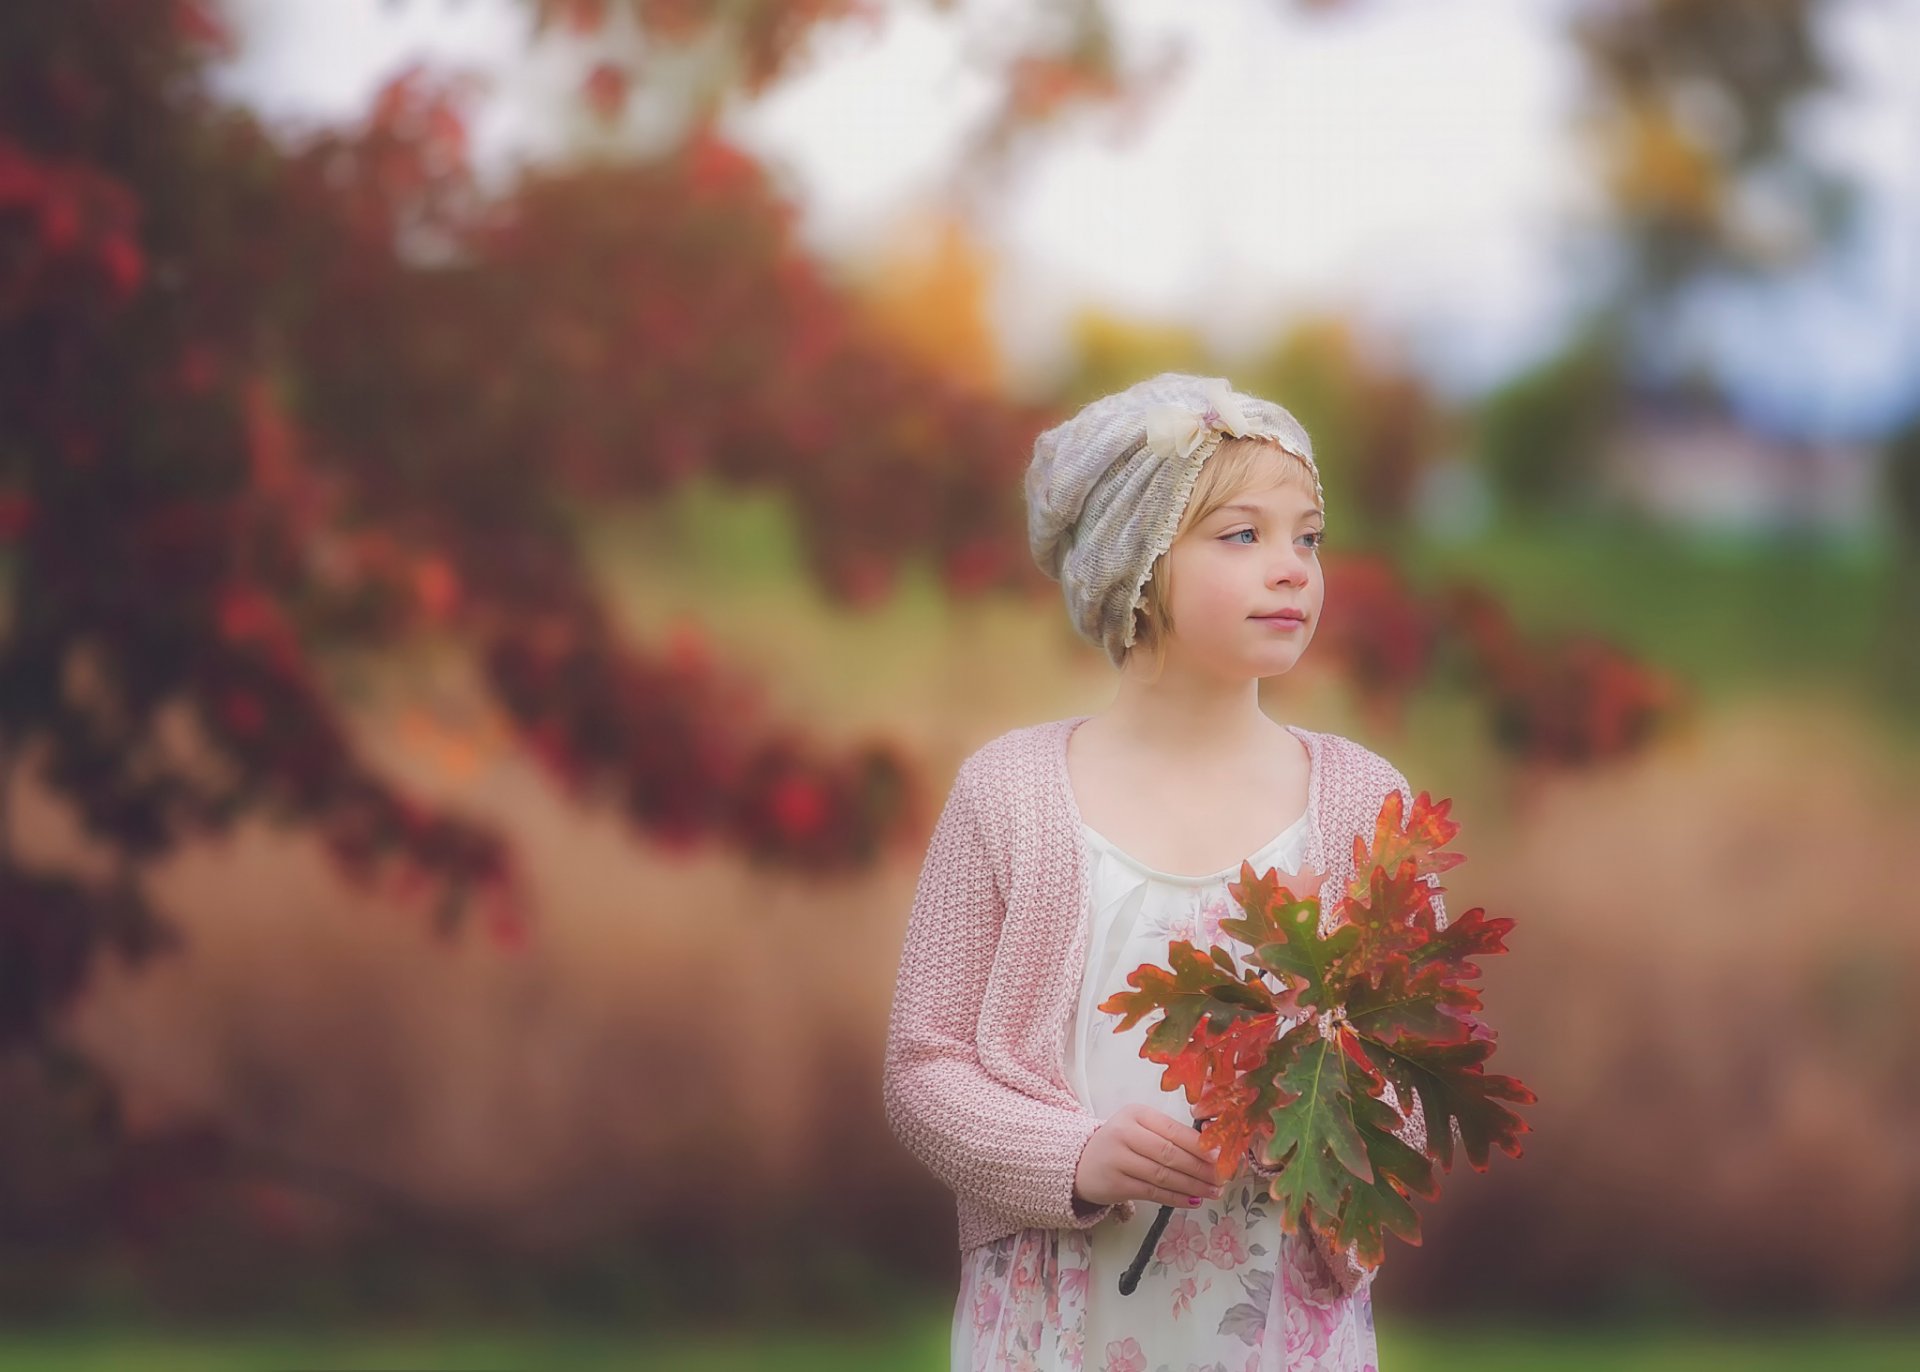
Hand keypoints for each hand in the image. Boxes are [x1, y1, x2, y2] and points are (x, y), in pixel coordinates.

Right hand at [1073, 1104, 1226, 1210]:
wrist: (1079, 1162)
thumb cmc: (1119, 1144)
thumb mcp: (1139, 1128)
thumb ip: (1169, 1135)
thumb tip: (1211, 1152)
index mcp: (1136, 1114)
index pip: (1174, 1130)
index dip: (1200, 1146)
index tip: (1222, 1157)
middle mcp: (1125, 1133)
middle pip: (1170, 1153)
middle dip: (1201, 1168)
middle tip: (1222, 1178)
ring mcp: (1118, 1159)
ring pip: (1163, 1175)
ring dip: (1192, 1186)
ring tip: (1213, 1192)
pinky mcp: (1115, 1184)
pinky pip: (1152, 1192)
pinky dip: (1176, 1197)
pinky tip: (1193, 1200)